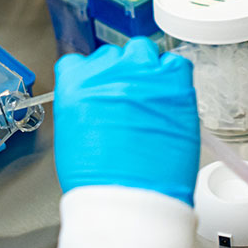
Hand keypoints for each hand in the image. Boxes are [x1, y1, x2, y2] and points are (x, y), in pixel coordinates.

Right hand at [53, 37, 200, 204]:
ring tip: (150, 95)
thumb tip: (97, 98)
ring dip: (145, 68)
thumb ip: (81, 103)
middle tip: (127, 100)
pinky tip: (168, 97)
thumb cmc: (96, 176)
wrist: (129, 198)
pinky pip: (176, 63)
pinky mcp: (175, 86)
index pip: (79, 62)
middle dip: (119, 73)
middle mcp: (107, 70)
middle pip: (113, 54)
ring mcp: (142, 75)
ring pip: (143, 50)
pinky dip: (172, 76)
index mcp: (75, 82)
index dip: (91, 77)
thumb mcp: (70, 133)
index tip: (98, 90)